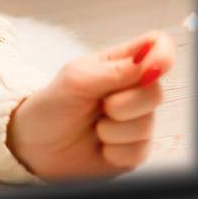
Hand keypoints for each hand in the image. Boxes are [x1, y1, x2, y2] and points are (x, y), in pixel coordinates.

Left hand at [5, 31, 175, 179]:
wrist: (34, 145)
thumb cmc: (51, 105)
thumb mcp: (76, 80)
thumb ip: (115, 71)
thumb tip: (150, 60)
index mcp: (119, 64)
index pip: (156, 46)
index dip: (163, 54)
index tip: (154, 66)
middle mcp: (133, 90)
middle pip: (156, 92)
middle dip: (124, 104)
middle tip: (99, 106)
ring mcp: (136, 121)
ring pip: (147, 125)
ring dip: (113, 130)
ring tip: (93, 126)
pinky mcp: (134, 150)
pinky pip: (139, 152)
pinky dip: (113, 151)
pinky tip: (99, 146)